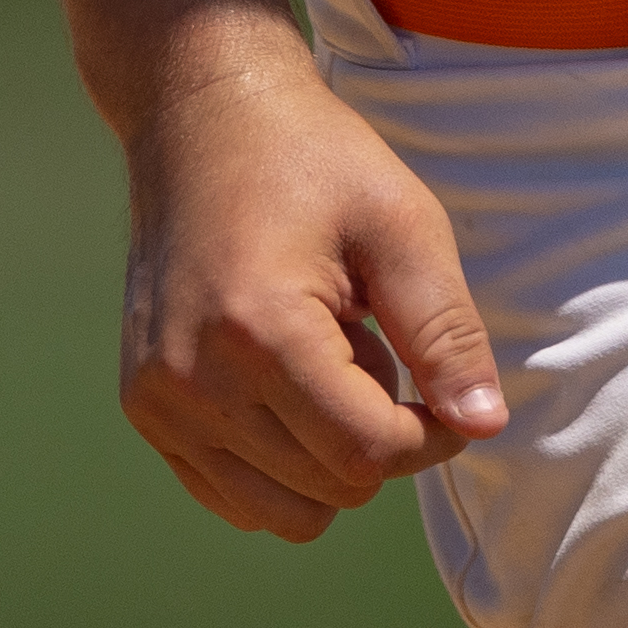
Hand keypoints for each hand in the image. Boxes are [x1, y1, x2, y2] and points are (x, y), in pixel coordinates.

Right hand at [118, 45, 505, 538]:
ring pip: (282, 511)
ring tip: (329, 360)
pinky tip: (288, 380)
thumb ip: (446, 331)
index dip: (432, 436)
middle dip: (381, 435)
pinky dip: (281, 466)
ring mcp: (156, 402)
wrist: (201, 117)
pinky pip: (233, 496)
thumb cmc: (311, 159)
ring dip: (329, 455)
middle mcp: (191, 382)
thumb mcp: (401, 225)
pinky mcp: (144, 408)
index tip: (449, 390)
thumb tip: (483, 425)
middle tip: (376, 344)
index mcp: (258, 332)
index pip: (367, 453)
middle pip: (330, 487)